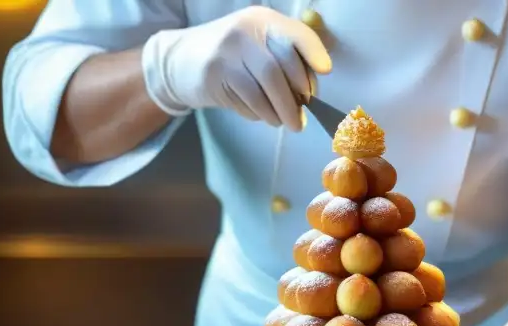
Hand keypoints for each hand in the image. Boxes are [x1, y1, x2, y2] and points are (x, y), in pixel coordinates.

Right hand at [141, 7, 331, 131]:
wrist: (182, 58)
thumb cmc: (233, 55)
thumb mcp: (258, 43)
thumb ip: (285, 59)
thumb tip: (310, 92)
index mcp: (263, 20)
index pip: (295, 34)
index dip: (313, 52)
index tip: (325, 71)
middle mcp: (245, 32)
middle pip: (279, 71)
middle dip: (294, 100)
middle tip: (301, 117)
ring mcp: (227, 54)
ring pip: (263, 91)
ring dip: (279, 113)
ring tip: (285, 122)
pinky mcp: (214, 77)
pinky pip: (246, 102)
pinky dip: (259, 114)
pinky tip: (262, 115)